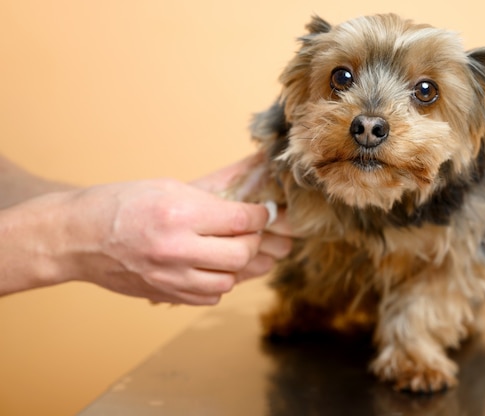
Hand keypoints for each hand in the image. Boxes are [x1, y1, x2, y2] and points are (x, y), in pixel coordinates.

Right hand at [66, 179, 291, 304]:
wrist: (78, 237)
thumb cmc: (119, 205)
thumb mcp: (167, 188)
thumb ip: (208, 202)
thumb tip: (244, 212)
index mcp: (179, 215)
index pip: (241, 220)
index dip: (259, 216)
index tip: (261, 213)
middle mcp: (177, 249)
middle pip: (241, 254)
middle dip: (253, 241)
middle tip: (248, 232)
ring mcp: (170, 277)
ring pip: (228, 281)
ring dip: (235, 265)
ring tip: (227, 250)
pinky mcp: (165, 294)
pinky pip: (209, 297)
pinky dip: (217, 283)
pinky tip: (208, 268)